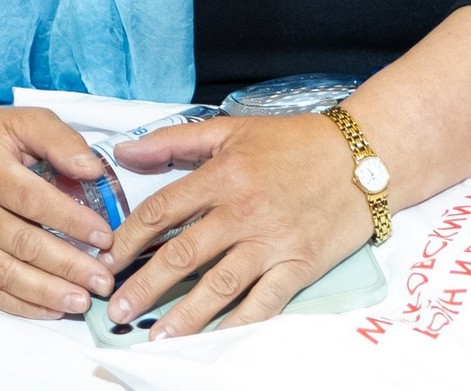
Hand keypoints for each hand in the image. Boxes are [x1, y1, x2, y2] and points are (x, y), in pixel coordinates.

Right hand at [0, 105, 117, 319]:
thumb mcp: (24, 120)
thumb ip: (60, 140)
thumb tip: (92, 171)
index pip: (32, 200)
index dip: (70, 221)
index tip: (104, 237)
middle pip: (22, 242)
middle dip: (67, 265)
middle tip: (103, 280)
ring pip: (6, 273)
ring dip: (47, 292)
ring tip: (83, 300)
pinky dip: (22, 305)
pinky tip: (53, 309)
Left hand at [102, 111, 372, 340]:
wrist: (364, 157)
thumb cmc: (295, 142)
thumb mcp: (231, 130)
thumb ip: (174, 140)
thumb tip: (123, 152)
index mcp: (222, 175)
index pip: (162, 212)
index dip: (129, 239)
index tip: (106, 259)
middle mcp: (242, 212)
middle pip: (182, 254)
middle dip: (144, 285)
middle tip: (116, 309)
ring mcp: (272, 243)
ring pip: (219, 286)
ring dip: (184, 315)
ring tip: (156, 337)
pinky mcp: (299, 266)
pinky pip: (264, 303)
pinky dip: (238, 324)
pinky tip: (214, 340)